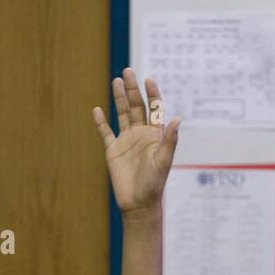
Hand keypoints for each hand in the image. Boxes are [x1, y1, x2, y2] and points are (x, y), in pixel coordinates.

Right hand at [92, 67, 179, 214]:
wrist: (139, 203)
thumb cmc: (154, 184)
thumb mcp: (163, 160)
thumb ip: (170, 140)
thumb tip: (177, 119)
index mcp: (155, 135)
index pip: (154, 109)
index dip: (152, 94)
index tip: (149, 80)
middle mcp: (141, 135)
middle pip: (136, 106)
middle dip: (132, 89)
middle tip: (128, 71)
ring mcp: (126, 141)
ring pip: (122, 114)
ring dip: (119, 98)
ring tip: (116, 81)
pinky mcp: (113, 150)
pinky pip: (106, 133)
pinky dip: (101, 122)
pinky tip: (97, 109)